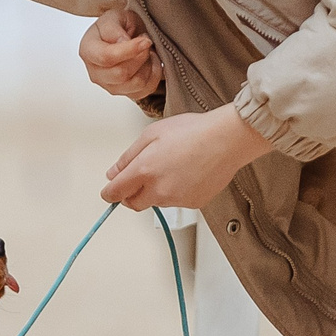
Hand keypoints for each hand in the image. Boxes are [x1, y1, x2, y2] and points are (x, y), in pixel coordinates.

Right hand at [79, 5, 163, 100]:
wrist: (126, 34)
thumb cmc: (118, 26)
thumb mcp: (113, 17)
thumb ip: (113, 28)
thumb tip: (122, 42)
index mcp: (88, 51)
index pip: (106, 57)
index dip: (129, 50)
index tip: (145, 40)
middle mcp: (96, 73)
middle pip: (121, 74)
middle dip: (141, 56)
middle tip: (146, 41)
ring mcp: (110, 86)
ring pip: (136, 84)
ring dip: (149, 65)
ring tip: (147, 51)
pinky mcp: (127, 94)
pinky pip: (146, 90)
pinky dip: (154, 75)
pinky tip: (150, 63)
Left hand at [100, 106, 269, 210]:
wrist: (226, 140)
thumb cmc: (193, 132)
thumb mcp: (151, 134)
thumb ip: (128, 157)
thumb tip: (114, 172)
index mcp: (144, 171)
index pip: (115, 192)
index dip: (109, 192)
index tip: (110, 190)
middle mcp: (159, 190)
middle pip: (134, 203)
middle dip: (131, 194)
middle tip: (138, 178)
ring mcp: (177, 200)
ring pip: (157, 202)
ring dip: (156, 191)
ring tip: (171, 166)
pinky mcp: (194, 203)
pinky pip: (177, 202)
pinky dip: (176, 191)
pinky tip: (186, 172)